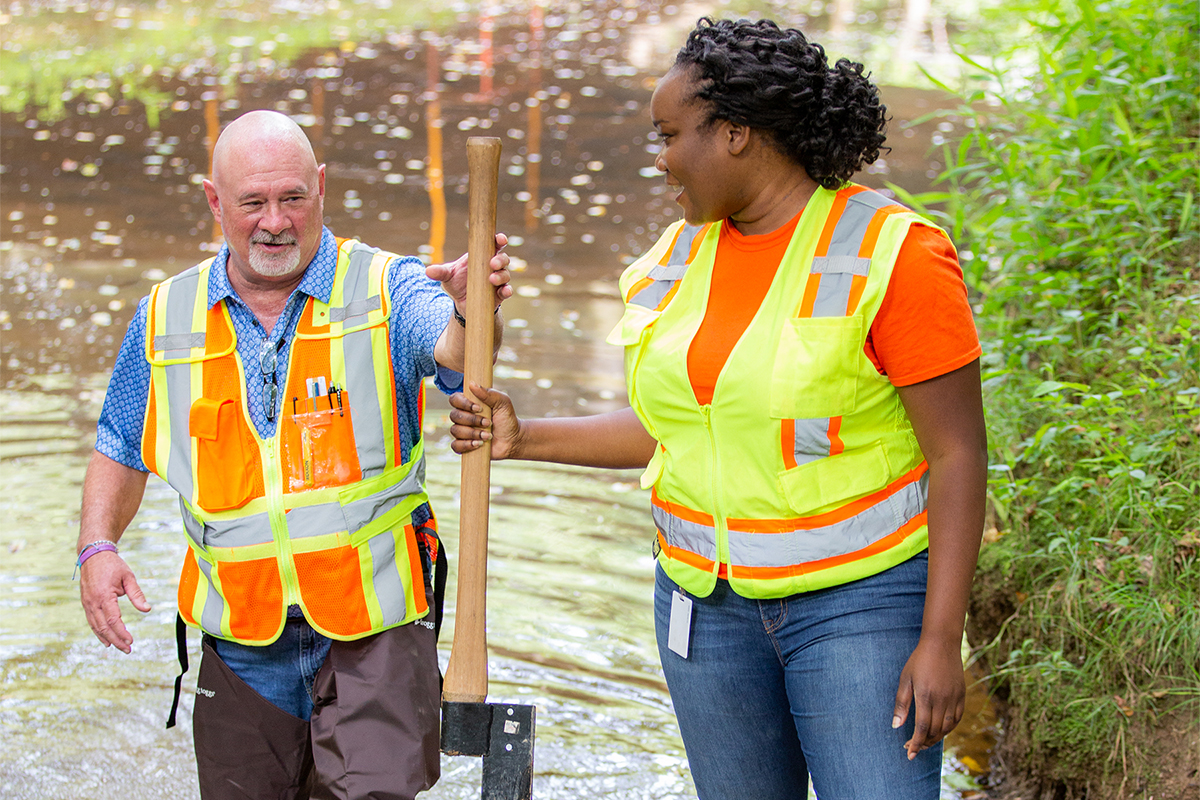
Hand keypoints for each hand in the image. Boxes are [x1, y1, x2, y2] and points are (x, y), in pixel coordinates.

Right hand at [79, 550, 151, 653]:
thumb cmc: (113, 565)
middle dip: (116, 640)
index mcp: (104, 596)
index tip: (131, 641)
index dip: (122, 633)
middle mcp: (93, 602)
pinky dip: (98, 632)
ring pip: (96, 626)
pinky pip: (91, 621)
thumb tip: (147, 610)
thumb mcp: (128, 577)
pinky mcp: (85, 603)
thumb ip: (137, 595)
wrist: (93, 554)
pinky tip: (106, 640)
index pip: (114, 620)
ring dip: (107, 638)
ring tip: (119, 647)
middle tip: (128, 649)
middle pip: (104, 627)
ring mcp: (87, 603)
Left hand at [425, 233, 512, 310]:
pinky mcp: (499, 294)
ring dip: (501, 275)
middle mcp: (493, 267)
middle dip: (500, 259)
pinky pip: (507, 291)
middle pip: (503, 258)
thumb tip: (428, 271)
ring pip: (505, 274)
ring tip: (491, 279)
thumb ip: (440, 272)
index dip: (499, 240)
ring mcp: (497, 280)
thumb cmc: (456, 283)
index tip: (500, 239)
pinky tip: (504, 291)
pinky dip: (507, 291)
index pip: (493, 245)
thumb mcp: (447, 276)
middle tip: (492, 263)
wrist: (461, 304)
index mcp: (482, 256)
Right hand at [448, 382, 520, 459]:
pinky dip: (466, 445)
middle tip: (488, 423)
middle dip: (472, 420)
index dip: (463, 403)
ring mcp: (462, 431)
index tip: (478, 408)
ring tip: (488, 435)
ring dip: (472, 433)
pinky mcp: (463, 445)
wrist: (513, 439)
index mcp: (469, 404)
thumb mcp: (502, 402)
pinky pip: (455, 445)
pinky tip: (478, 444)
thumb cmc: (507, 418)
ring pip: (455, 430)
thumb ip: (489, 393)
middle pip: (454, 415)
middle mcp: (463, 417)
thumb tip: (472, 384)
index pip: (454, 399)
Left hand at [892, 633, 965, 759]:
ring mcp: (954, 698)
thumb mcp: (905, 679)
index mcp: (925, 696)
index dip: (916, 743)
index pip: (922, 728)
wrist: (941, 644)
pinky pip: (957, 719)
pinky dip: (948, 728)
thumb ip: (901, 703)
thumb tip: (896, 726)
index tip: (909, 754)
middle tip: (913, 747)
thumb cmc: (919, 661)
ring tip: (925, 742)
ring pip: (947, 727)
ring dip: (936, 738)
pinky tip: (940, 730)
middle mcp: (942, 700)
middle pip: (935, 730)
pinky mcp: (962, 695)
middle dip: (923, 743)